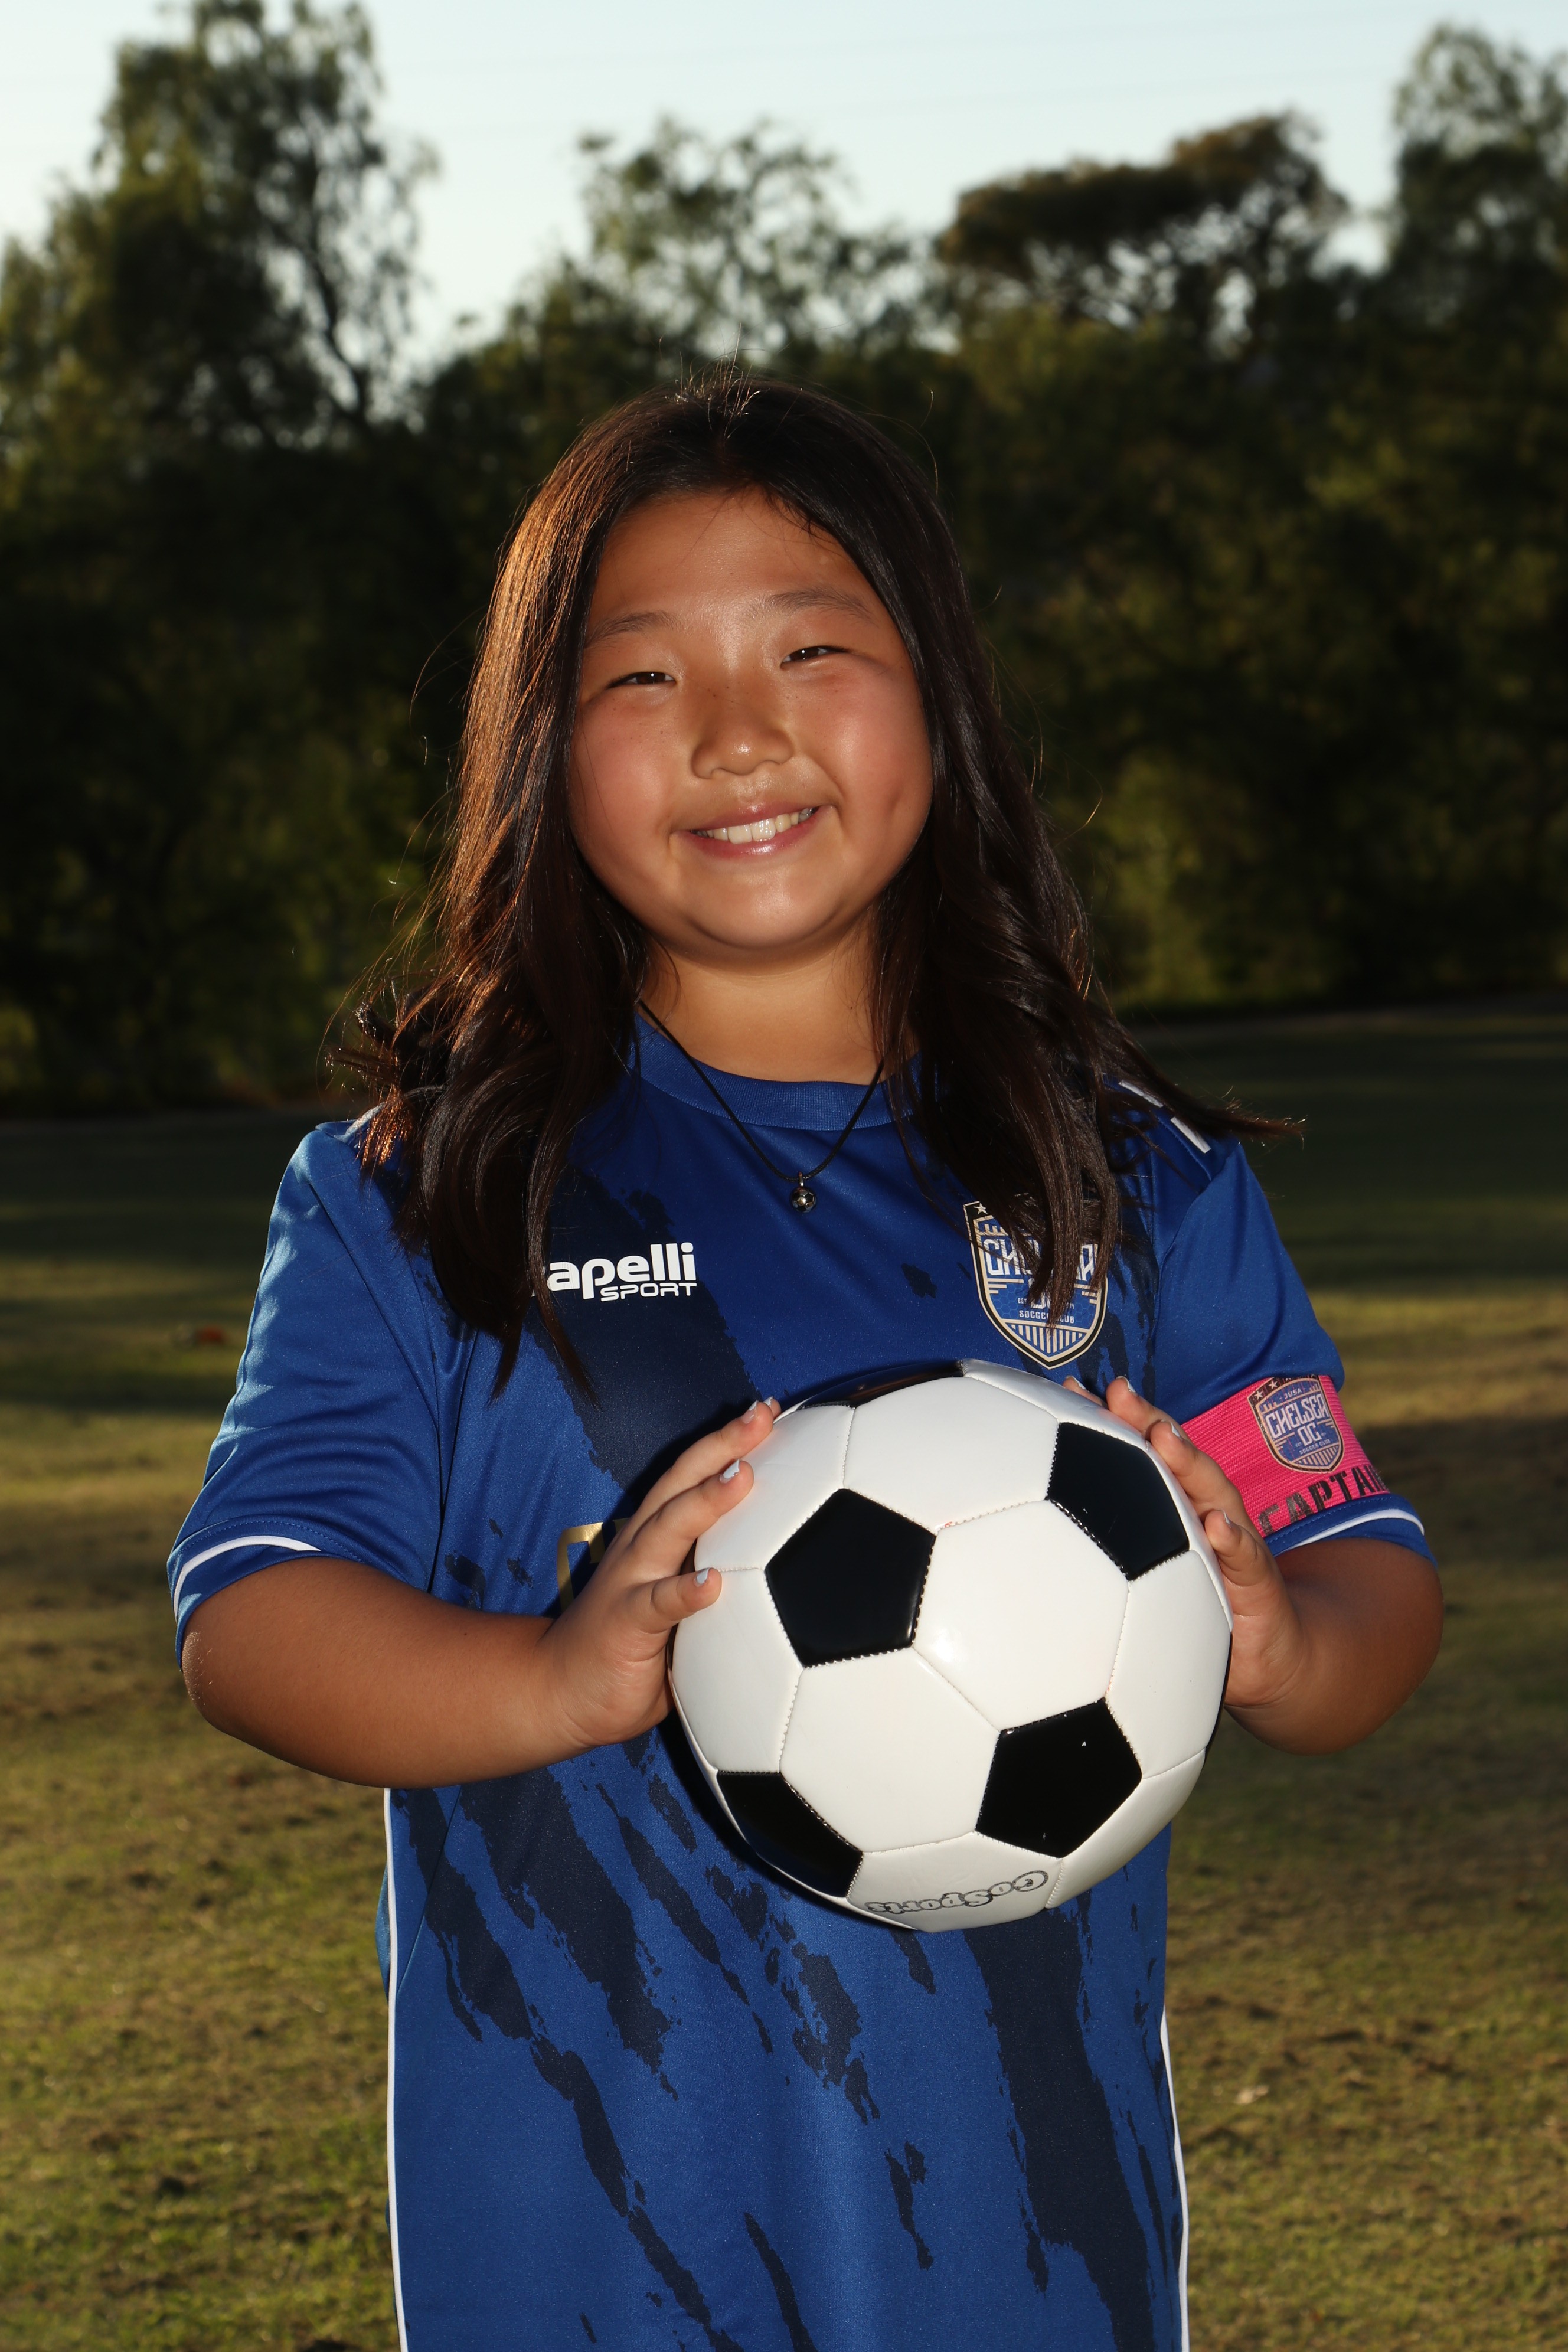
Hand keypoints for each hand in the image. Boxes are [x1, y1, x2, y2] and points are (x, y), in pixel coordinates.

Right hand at [535, 1397, 779, 1753]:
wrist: (556, 1691)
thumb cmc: (630, 1648)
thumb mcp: (678, 1604)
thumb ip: (717, 1582)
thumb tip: (790, 1579)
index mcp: (657, 1536)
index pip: (693, 1475)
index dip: (728, 1440)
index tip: (768, 1410)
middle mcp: (642, 1547)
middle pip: (682, 1482)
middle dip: (722, 1445)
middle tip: (761, 1415)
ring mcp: (630, 1581)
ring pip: (669, 1528)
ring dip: (706, 1500)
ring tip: (743, 1474)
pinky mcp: (624, 1624)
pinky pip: (657, 1605)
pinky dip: (684, 1592)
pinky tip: (712, 1584)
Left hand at [1067, 1375, 1442, 1752]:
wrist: (1268, 1658)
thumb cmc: (1196, 1612)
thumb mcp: (1145, 1581)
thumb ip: (1104, 1553)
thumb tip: (1029, 1541)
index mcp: (1175, 1507)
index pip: (1141, 1453)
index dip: (1109, 1420)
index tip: (1069, 1390)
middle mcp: (1205, 1512)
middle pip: (1176, 1458)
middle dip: (1147, 1419)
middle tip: (1117, 1392)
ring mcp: (1235, 1542)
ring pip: (1213, 1493)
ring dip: (1190, 1462)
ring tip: (1165, 1436)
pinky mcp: (1260, 1582)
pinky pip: (1248, 1558)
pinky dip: (1235, 1541)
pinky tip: (1218, 1527)